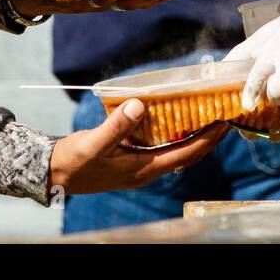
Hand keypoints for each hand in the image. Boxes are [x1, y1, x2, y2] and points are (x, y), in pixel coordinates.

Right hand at [49, 99, 227, 194]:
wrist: (53, 174)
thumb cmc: (74, 162)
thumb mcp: (93, 143)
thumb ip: (116, 126)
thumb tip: (139, 105)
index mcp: (143, 169)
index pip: (186, 154)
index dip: (208, 140)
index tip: (225, 124)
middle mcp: (146, 171)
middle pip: (187, 155)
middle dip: (208, 138)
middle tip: (224, 117)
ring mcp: (140, 168)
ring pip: (176, 152)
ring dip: (194, 137)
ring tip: (207, 116)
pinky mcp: (132, 162)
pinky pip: (163, 149)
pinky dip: (175, 136)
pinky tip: (175, 121)